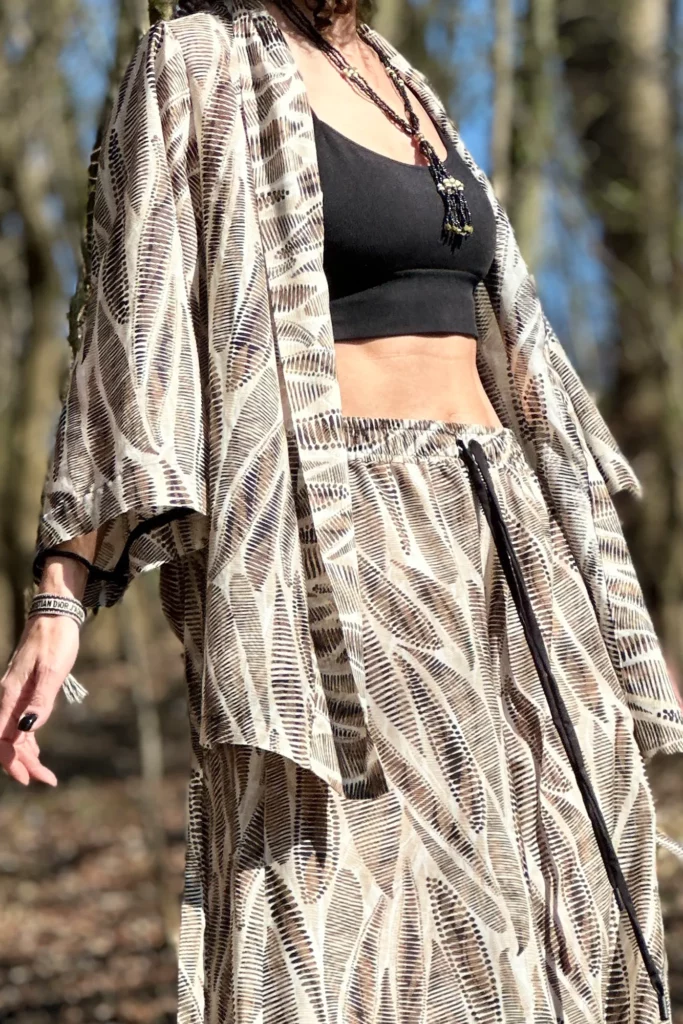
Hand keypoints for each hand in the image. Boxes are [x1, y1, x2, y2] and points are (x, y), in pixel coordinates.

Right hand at [0, 615, 80, 785]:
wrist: (56, 614)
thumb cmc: (56, 639)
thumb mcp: (53, 669)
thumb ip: (41, 699)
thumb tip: (27, 728)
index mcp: (10, 694)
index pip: (0, 737)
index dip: (11, 761)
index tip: (28, 778)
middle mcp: (8, 697)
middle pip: (6, 740)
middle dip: (21, 763)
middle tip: (46, 780)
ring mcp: (15, 695)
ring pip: (13, 733)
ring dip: (25, 755)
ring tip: (44, 773)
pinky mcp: (25, 691)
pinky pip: (19, 723)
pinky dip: (27, 740)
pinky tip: (35, 752)